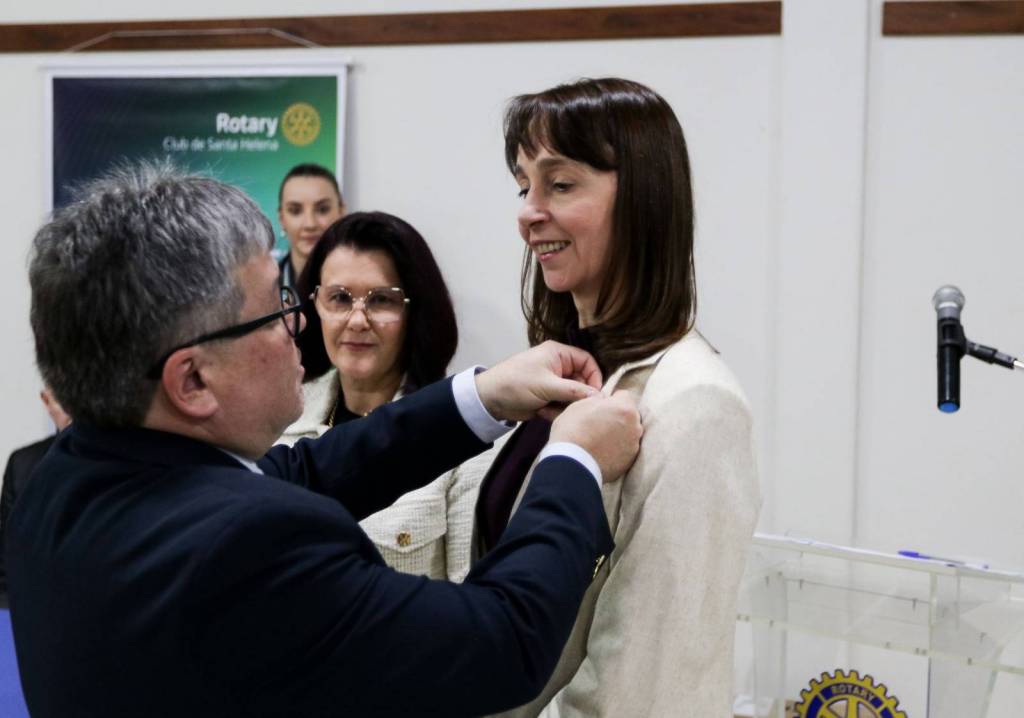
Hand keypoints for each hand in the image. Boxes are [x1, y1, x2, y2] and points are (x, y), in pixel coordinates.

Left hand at [475, 341, 602, 421]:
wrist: (490, 400)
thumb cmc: (517, 384)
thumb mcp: (547, 386)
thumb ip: (574, 391)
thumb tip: (600, 397)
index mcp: (558, 354)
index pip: (586, 361)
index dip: (594, 377)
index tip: (596, 395)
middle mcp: (558, 366)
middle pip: (581, 381)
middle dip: (577, 395)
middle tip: (575, 408)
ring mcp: (552, 382)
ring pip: (572, 395)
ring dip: (565, 405)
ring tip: (551, 408)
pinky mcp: (547, 397)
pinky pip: (561, 404)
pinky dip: (555, 410)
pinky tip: (542, 412)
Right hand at [550, 390, 641, 482]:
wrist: (571, 463)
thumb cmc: (573, 430)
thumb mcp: (580, 405)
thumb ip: (597, 400)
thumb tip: (602, 400)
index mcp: (624, 408)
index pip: (624, 396)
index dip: (611, 400)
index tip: (602, 407)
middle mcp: (635, 426)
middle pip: (629, 415)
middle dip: (618, 417)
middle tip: (599, 424)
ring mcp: (633, 445)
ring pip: (628, 433)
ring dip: (619, 434)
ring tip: (599, 441)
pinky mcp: (629, 461)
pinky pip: (625, 450)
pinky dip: (617, 449)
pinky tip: (602, 452)